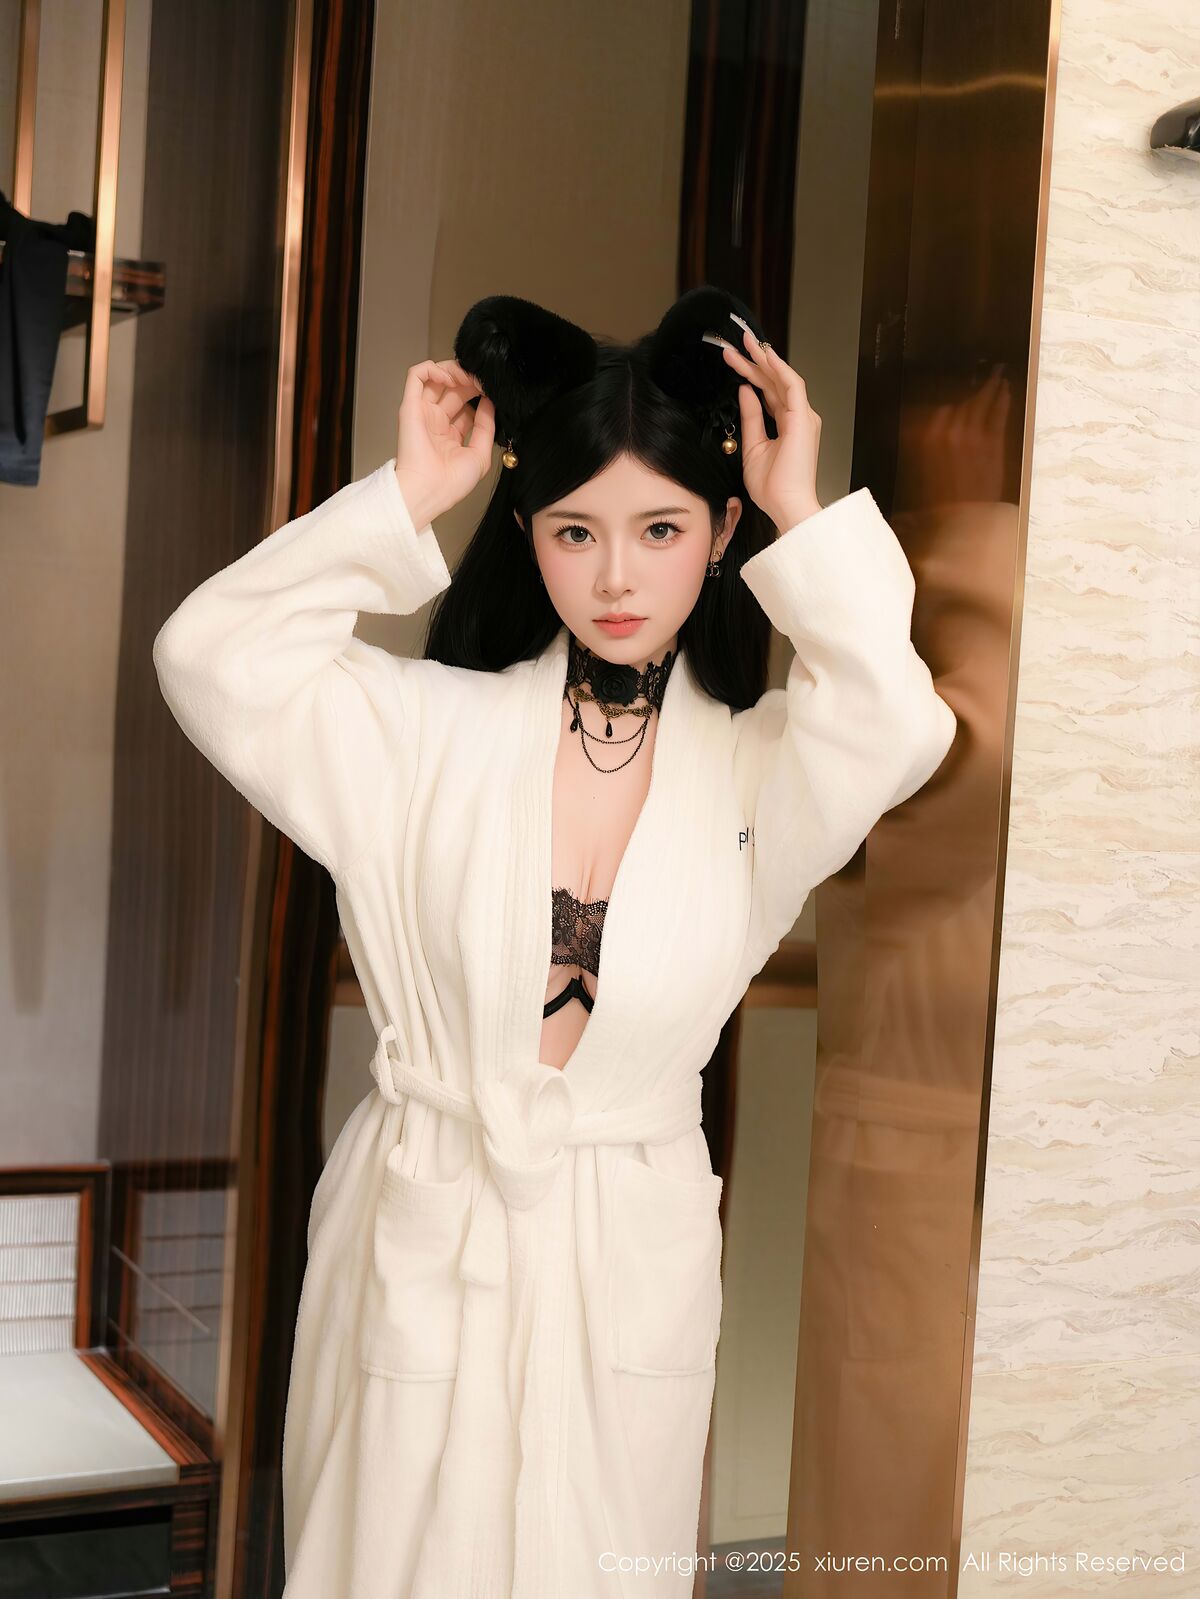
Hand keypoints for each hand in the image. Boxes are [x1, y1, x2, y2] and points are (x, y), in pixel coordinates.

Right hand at [394, 357, 495, 525]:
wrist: (430, 491)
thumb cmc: (451, 483)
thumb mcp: (480, 454)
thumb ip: (486, 426)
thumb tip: (490, 403)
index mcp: (450, 433)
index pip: (466, 404)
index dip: (479, 394)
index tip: (492, 392)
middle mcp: (435, 421)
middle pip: (453, 389)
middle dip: (469, 380)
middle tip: (483, 380)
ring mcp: (423, 412)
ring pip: (435, 377)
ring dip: (454, 371)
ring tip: (469, 377)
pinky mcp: (410, 405)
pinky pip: (416, 375)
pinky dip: (432, 368)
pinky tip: (450, 378)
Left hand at [719, 320, 822, 528]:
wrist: (785, 504)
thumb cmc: (772, 486)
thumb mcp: (752, 446)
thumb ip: (751, 417)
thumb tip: (745, 392)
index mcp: (788, 425)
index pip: (769, 392)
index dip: (752, 374)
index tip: (733, 361)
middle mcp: (798, 417)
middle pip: (774, 382)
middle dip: (755, 361)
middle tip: (737, 343)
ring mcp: (803, 416)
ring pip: (782, 378)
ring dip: (764, 359)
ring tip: (746, 342)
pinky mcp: (803, 418)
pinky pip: (791, 385)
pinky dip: (778, 368)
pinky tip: (764, 355)